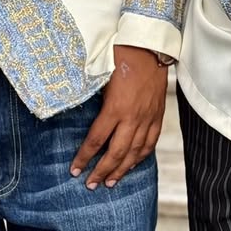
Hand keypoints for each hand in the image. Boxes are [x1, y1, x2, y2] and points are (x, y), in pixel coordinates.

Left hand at [70, 46, 167, 187]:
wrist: (149, 45)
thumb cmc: (120, 54)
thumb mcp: (98, 72)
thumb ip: (88, 93)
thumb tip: (73, 107)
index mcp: (115, 107)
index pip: (96, 140)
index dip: (84, 157)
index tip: (75, 170)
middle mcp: (133, 117)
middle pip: (116, 152)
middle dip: (102, 171)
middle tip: (91, 185)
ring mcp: (148, 117)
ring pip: (135, 152)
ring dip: (122, 169)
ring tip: (111, 182)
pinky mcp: (158, 115)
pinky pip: (151, 142)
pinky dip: (141, 156)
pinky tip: (132, 164)